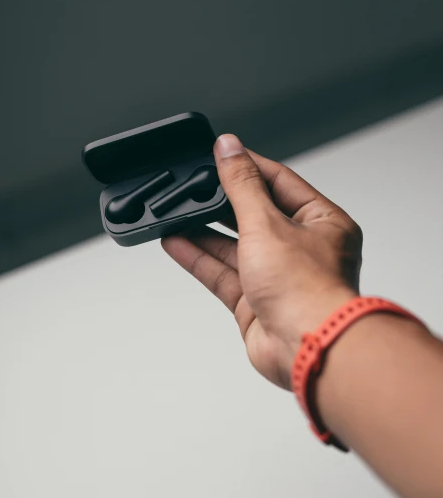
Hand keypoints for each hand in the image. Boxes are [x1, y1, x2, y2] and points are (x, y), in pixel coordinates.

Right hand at [161, 134, 362, 388]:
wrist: (307, 349)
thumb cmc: (308, 290)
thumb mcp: (267, 223)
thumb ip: (242, 185)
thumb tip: (229, 148)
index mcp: (323, 223)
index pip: (280, 182)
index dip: (247, 166)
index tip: (221, 153)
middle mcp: (302, 249)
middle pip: (255, 214)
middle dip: (222, 202)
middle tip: (194, 184)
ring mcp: (278, 277)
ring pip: (234, 246)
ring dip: (203, 231)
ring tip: (175, 213)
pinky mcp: (255, 302)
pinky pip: (222, 273)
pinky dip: (198, 258)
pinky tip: (176, 242)